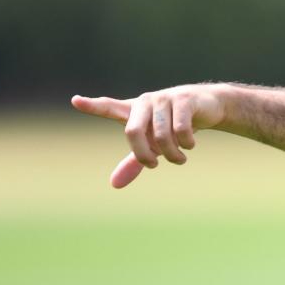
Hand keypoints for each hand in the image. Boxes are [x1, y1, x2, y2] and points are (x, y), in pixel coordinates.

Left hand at [71, 84, 226, 187]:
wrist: (208, 106)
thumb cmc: (173, 124)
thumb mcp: (153, 144)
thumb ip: (134, 162)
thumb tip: (114, 185)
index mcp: (134, 111)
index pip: (109, 108)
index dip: (92, 106)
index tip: (75, 101)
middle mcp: (145, 102)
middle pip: (132, 131)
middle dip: (143, 154)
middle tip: (154, 165)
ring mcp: (164, 99)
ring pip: (161, 136)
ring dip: (172, 154)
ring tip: (180, 159)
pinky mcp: (184, 100)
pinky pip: (181, 129)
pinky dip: (186, 144)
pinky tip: (190, 145)